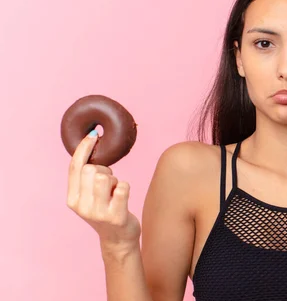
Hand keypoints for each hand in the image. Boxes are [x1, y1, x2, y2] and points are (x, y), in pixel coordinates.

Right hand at [66, 130, 140, 254]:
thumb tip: (91, 144)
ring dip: (115, 180)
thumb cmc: (106, 212)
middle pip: (92, 169)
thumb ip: (86, 178)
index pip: (75, 167)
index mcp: (72, 199)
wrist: (118, 240)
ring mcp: (98, 212)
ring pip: (106, 176)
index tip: (93, 134)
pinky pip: (123, 186)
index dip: (84, 148)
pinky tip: (123, 198)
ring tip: (115, 192)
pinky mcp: (116, 216)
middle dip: (104, 170)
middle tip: (109, 185)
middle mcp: (81, 206)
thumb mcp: (89, 197)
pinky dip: (125, 187)